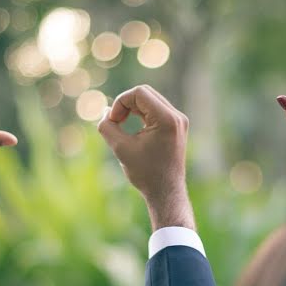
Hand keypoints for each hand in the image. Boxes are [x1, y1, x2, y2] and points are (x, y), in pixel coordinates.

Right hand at [97, 84, 194, 230]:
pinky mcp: (176, 127)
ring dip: (132, 108)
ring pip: (150, 100)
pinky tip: (130, 127)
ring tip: (120, 124)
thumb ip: (108, 126)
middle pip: (145, 93)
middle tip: (115, 122)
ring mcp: (178, 121)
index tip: (113, 122)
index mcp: (167, 119)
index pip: (139, 93)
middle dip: (126, 104)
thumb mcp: (120, 148)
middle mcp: (177, 117)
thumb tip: (106, 112)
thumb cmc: (145, 173)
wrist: (166, 192)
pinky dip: (140, 114)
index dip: (120, 103)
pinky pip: (155, 110)